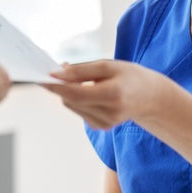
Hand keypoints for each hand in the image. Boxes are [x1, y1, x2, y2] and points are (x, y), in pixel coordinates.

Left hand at [42, 60, 168, 129]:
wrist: (150, 97)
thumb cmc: (129, 76)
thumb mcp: (108, 66)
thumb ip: (81, 70)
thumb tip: (56, 73)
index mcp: (113, 95)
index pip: (76, 93)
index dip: (57, 85)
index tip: (41, 77)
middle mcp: (109, 113)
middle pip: (71, 99)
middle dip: (59, 85)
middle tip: (54, 70)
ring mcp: (105, 123)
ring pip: (71, 104)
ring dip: (68, 90)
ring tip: (80, 79)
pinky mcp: (100, 127)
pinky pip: (78, 109)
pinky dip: (77, 98)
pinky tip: (89, 91)